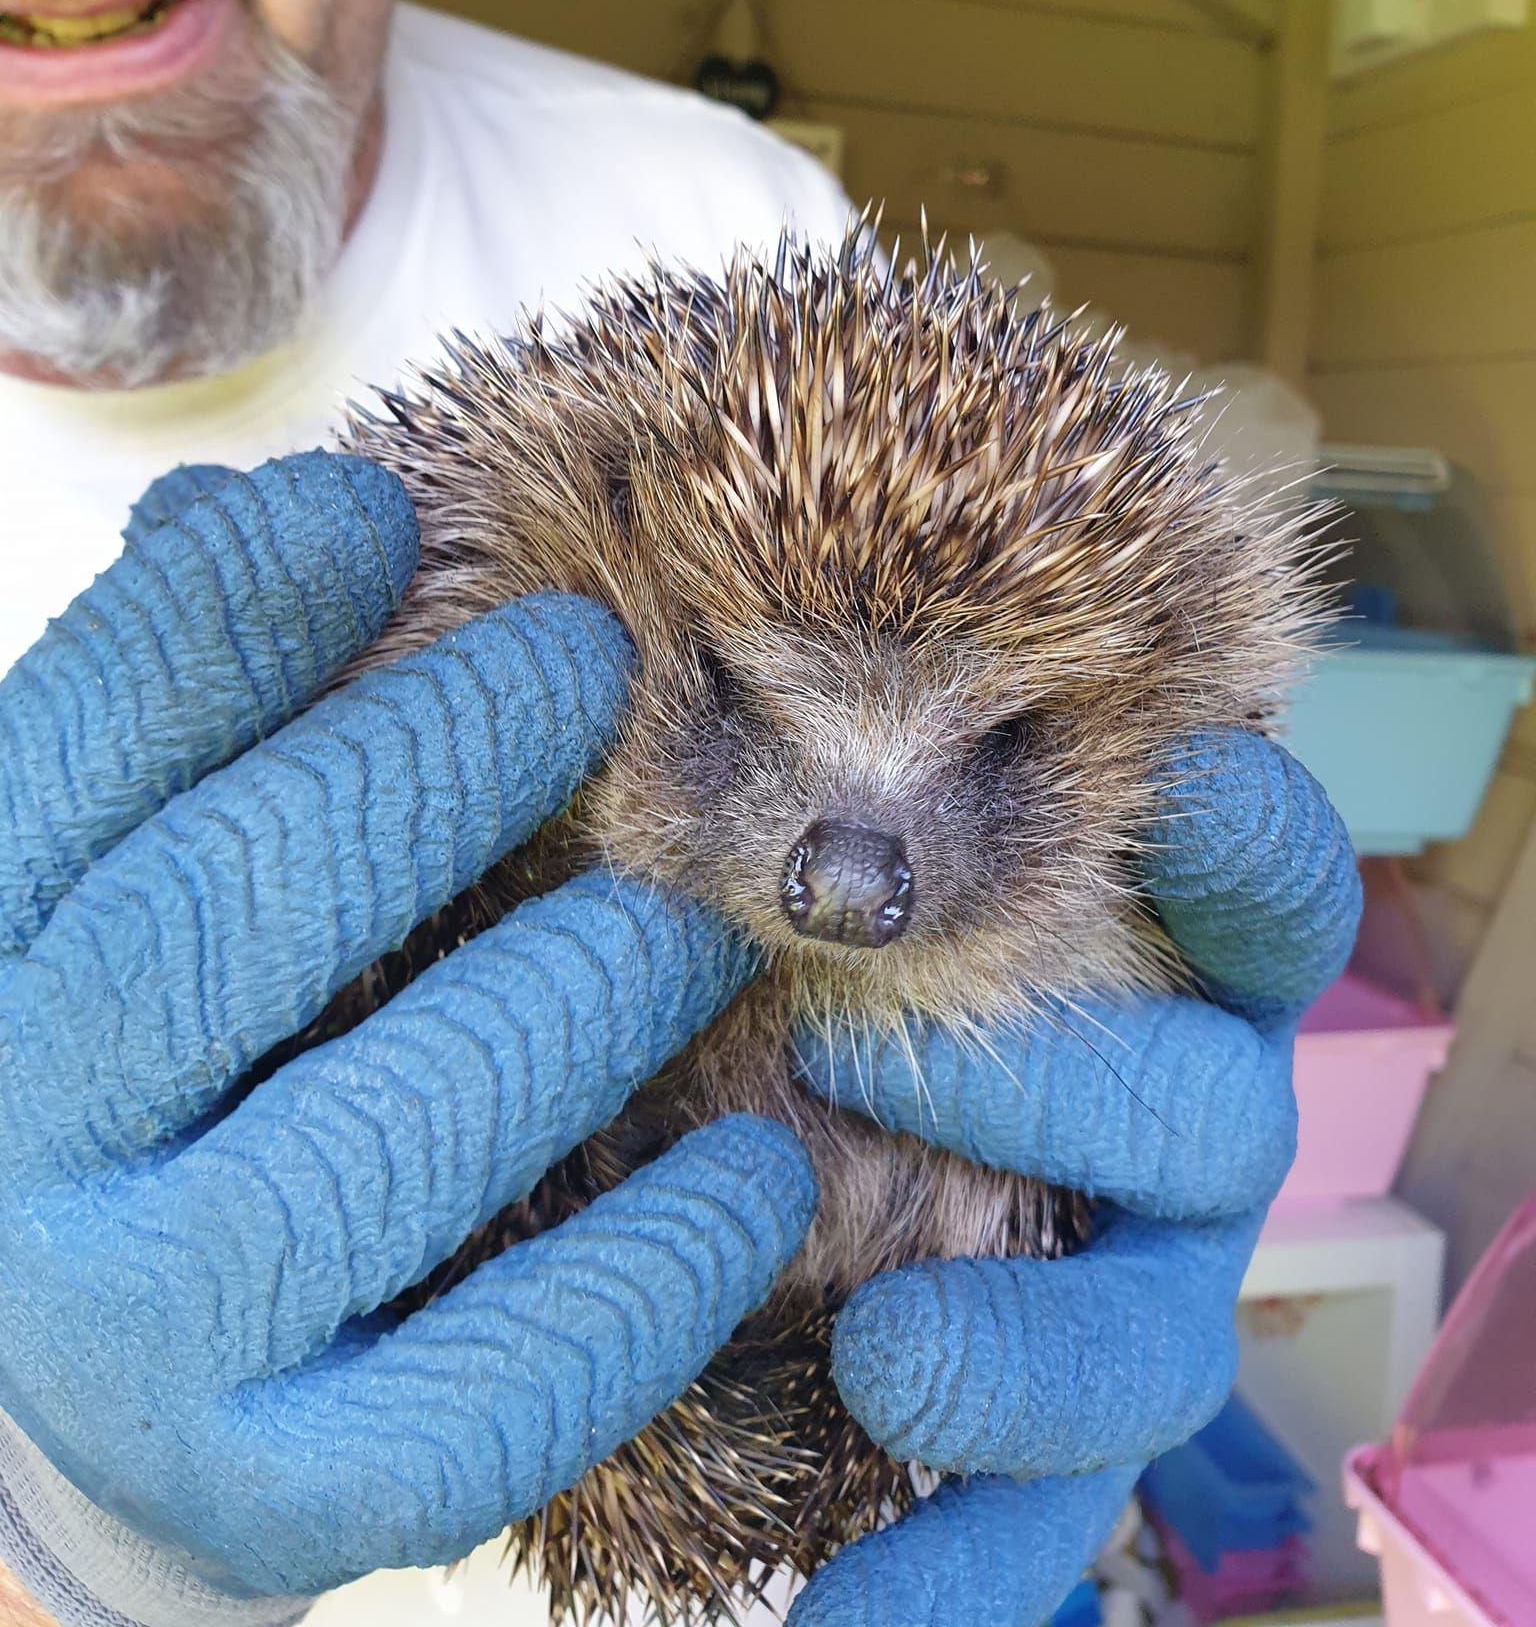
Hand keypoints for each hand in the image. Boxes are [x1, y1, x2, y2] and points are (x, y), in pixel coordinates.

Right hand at [0, 454, 813, 1603]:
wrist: (134, 1360)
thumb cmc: (174, 1048)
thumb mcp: (127, 873)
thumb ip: (186, 717)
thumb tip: (265, 509)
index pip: (67, 752)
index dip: (218, 616)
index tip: (371, 512)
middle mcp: (15, 1144)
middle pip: (223, 913)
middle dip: (427, 761)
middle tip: (590, 663)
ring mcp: (139, 1335)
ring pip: (383, 1138)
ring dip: (583, 997)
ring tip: (709, 916)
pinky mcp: (276, 1488)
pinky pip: (481, 1398)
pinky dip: (640, 1280)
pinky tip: (753, 1176)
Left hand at [790, 729, 1359, 1625]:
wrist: (710, 1072)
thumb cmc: (746, 897)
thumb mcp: (762, 811)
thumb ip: (777, 750)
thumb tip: (662, 640)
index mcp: (1149, 935)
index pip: (1256, 877)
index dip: (1240, 840)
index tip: (1173, 792)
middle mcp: (1172, 1096)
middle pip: (1208, 1106)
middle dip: (1061, 1086)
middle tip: (854, 1055)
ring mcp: (1124, 1271)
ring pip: (1155, 1338)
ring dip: (1031, 1359)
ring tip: (887, 1362)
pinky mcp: (1043, 1426)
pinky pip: (1043, 1526)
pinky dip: (960, 1580)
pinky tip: (836, 1626)